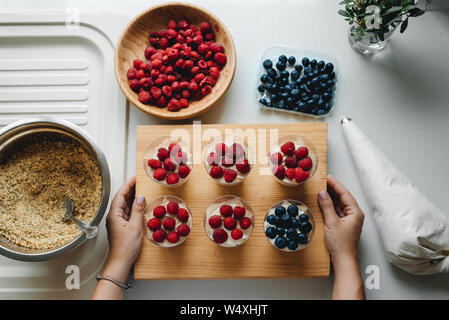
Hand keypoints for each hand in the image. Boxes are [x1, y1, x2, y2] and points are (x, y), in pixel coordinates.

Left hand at [103, 176, 144, 282]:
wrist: (120, 262)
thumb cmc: (126, 248)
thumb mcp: (135, 227)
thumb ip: (138, 210)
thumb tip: (141, 197)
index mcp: (114, 215)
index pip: (120, 195)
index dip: (127, 185)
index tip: (134, 178)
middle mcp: (114, 217)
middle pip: (121, 199)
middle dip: (130, 189)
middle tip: (139, 182)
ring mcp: (117, 222)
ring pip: (124, 205)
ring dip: (132, 198)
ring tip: (141, 190)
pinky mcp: (122, 226)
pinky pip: (127, 212)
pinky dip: (134, 206)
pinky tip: (140, 205)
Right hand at [318, 175, 365, 299]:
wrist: (344, 260)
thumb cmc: (341, 244)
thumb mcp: (331, 222)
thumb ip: (327, 206)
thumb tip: (323, 194)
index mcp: (356, 212)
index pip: (345, 194)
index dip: (335, 184)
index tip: (328, 177)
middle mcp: (354, 215)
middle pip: (343, 198)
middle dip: (333, 189)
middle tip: (323, 181)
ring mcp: (349, 220)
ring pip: (339, 204)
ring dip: (331, 197)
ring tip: (321, 189)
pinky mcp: (343, 224)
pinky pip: (337, 211)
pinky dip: (330, 206)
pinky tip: (323, 202)